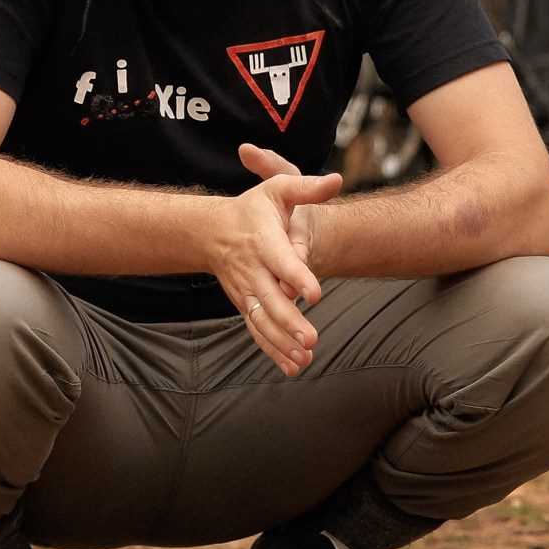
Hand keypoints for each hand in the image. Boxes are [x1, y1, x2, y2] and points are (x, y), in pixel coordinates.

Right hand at [211, 144, 341, 378]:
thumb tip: (337, 180)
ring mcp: (246, 291)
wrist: (211, 231)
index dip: (297, 276)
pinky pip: (257, 331)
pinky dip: (272, 350)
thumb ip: (308, 187)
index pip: (281, 260)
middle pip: (270, 299)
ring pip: (262, 321)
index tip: (315, 293)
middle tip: (311, 339)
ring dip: (281, 343)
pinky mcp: (245, 306)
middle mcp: (252, 269)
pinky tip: (292, 367)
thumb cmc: (253, 208)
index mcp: (262, 240)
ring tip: (304, 359)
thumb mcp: (278, 188)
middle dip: (289, 322)